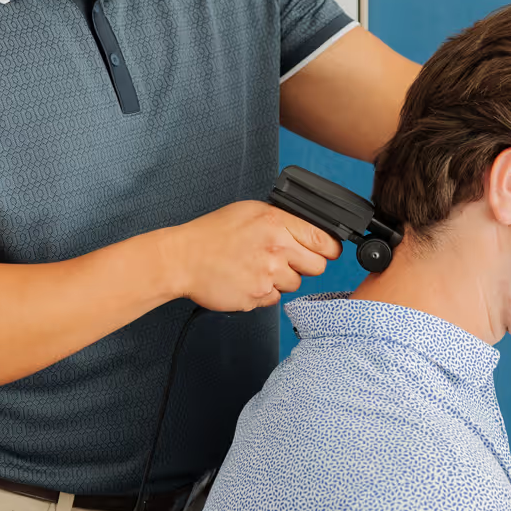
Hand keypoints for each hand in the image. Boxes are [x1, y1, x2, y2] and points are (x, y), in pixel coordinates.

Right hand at [164, 200, 341, 310]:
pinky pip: (275, 298)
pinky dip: (264, 292)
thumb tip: (311, 230)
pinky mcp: (257, 296)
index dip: (328, 248)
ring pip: (296, 284)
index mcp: (276, 222)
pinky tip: (247, 279)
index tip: (326, 251)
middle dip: (305, 265)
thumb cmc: (212, 233)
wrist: (182, 258)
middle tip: (285, 259)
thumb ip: (283, 219)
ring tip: (257, 267)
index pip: (325, 240)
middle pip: (318, 266)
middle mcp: (276, 248)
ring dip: (282, 279)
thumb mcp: (251, 211)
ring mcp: (267, 274)